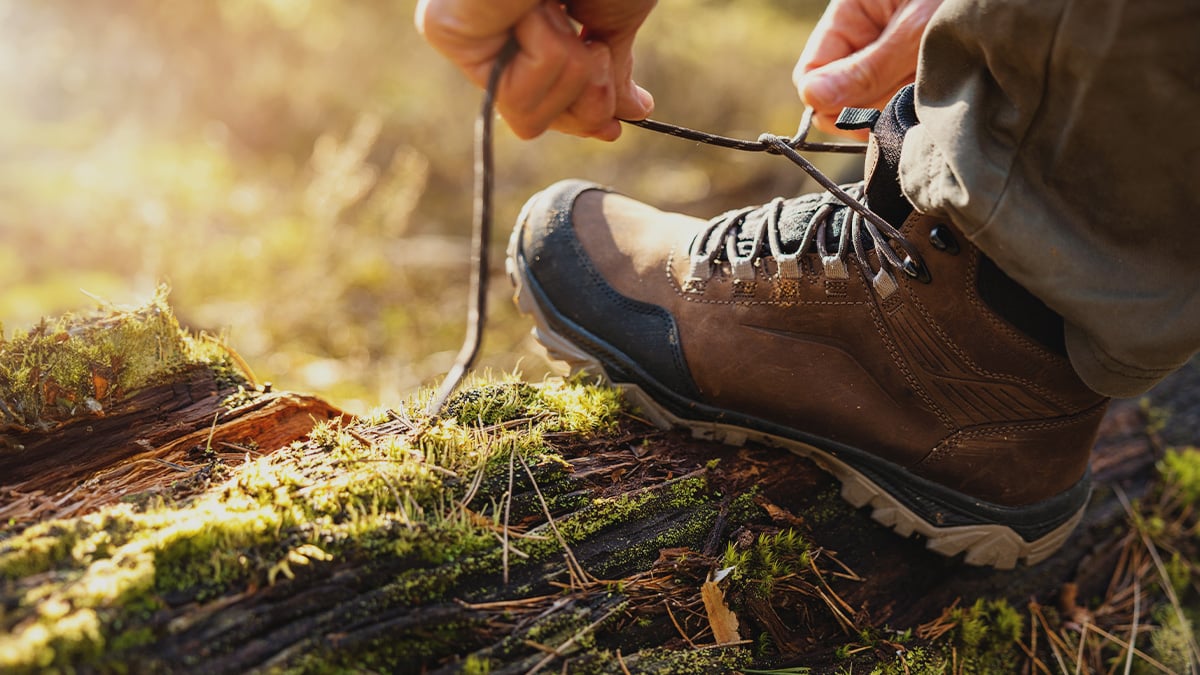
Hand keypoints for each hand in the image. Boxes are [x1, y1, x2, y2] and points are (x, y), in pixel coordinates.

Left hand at [415, 0, 655, 140]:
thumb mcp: (616, 19)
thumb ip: (611, 72)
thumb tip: (634, 113)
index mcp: (524, 30)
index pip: (542, 107)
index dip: (580, 118)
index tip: (613, 127)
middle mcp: (489, 34)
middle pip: (532, 123)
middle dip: (581, 92)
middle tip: (591, 41)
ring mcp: (464, 34)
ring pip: (525, 116)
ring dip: (567, 63)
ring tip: (561, 8)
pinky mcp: (445, 30)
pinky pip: (511, 94)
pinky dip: (545, 52)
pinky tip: (537, 7)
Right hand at [793, 0, 942, 134]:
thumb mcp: (915, 27)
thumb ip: (867, 68)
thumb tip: (815, 102)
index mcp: (852, 12)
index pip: (812, 72)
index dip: (827, 101)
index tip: (854, 116)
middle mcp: (867, 37)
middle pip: (842, 94)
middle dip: (870, 105)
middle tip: (907, 96)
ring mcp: (890, 56)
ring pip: (874, 104)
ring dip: (899, 106)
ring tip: (933, 85)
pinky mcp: (915, 71)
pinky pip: (902, 102)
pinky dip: (919, 105)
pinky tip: (942, 92)